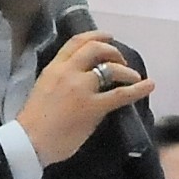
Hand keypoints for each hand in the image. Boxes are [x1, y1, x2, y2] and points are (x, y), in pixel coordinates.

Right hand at [19, 36, 148, 165]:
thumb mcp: (43, 89)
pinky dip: (138, 88)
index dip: (95, 36)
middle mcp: (69, 72)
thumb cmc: (33, 122)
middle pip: (96, 49)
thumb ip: (60, 80)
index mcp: (54, 68)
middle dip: (113, 51)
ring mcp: (82, 89)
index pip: (76, 42)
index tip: (108, 37)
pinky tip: (149, 85)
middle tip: (121, 61)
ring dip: (127, 70)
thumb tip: (79, 80)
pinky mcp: (93, 107)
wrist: (29, 141)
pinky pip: (120, 94)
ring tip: (134, 77)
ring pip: (111, 68)